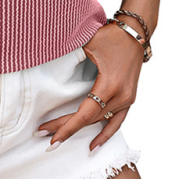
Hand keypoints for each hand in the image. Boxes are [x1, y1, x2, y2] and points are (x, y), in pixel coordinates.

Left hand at [36, 21, 144, 152]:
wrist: (134, 33)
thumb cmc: (110, 36)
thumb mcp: (87, 44)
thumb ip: (69, 56)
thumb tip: (46, 63)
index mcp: (110, 85)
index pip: (85, 114)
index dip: (67, 127)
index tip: (51, 137)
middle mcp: (121, 96)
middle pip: (89, 119)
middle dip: (65, 128)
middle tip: (43, 135)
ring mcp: (127, 99)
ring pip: (100, 121)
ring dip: (80, 130)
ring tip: (58, 138)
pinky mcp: (129, 98)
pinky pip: (116, 121)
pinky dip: (105, 134)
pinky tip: (94, 146)